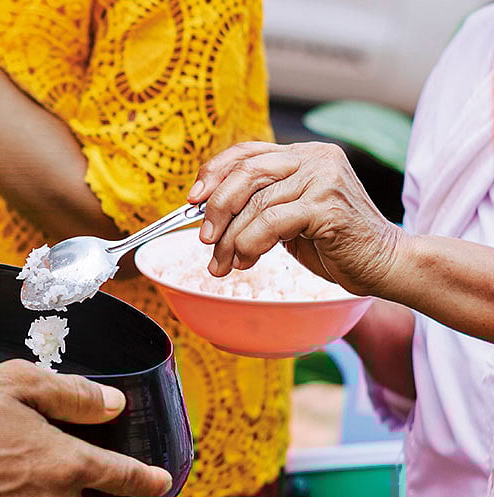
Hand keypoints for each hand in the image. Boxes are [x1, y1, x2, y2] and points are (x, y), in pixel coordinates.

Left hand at [188, 141, 406, 296]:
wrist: (384, 263)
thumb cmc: (335, 244)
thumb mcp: (289, 218)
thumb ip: (259, 207)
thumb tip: (207, 217)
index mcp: (303, 155)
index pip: (247, 152)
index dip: (214, 173)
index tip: (192, 201)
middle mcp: (314, 158)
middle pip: (246, 173)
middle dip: (216, 209)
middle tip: (204, 240)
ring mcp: (323, 178)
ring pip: (255, 203)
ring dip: (230, 239)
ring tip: (223, 264)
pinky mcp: (327, 205)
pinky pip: (270, 222)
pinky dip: (249, 244)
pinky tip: (246, 260)